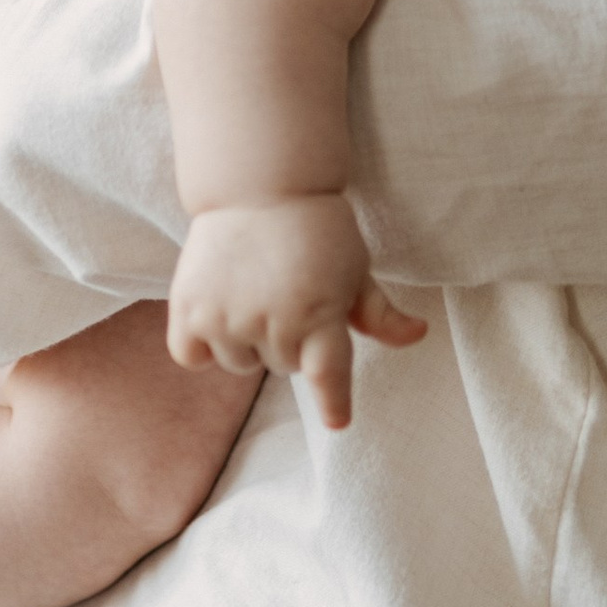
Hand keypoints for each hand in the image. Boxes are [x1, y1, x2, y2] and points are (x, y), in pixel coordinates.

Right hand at [165, 195, 426, 428]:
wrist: (259, 184)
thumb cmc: (318, 229)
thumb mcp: (356, 268)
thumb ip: (380, 313)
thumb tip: (419, 335)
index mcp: (320, 313)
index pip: (328, 373)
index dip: (334, 400)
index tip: (339, 422)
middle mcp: (273, 321)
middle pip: (283, 366)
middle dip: (288, 340)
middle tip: (285, 295)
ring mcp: (227, 318)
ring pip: (239, 364)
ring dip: (246, 341)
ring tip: (251, 293)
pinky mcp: (188, 309)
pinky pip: (192, 355)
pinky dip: (200, 343)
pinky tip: (214, 311)